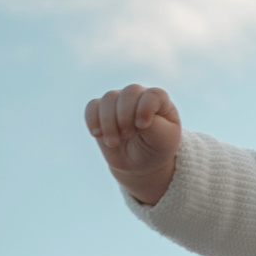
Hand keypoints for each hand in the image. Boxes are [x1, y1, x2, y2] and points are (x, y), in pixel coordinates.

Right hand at [86, 84, 182, 203]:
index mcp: (159, 102)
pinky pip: (92, 107)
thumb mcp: (163, 142)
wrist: (139, 163)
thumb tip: (135, 117)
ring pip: (109, 99)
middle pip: (129, 93)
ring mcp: (119, 101)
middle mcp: (139, 96)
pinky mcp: (102, 111)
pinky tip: (97, 134)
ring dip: (109, 122)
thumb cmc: (156, 149)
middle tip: (127, 135)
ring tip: (114, 142)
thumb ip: (154, 126)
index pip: (154, 95)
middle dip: (126, 116)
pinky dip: (93, 120)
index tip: (142, 126)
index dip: (146, 108)